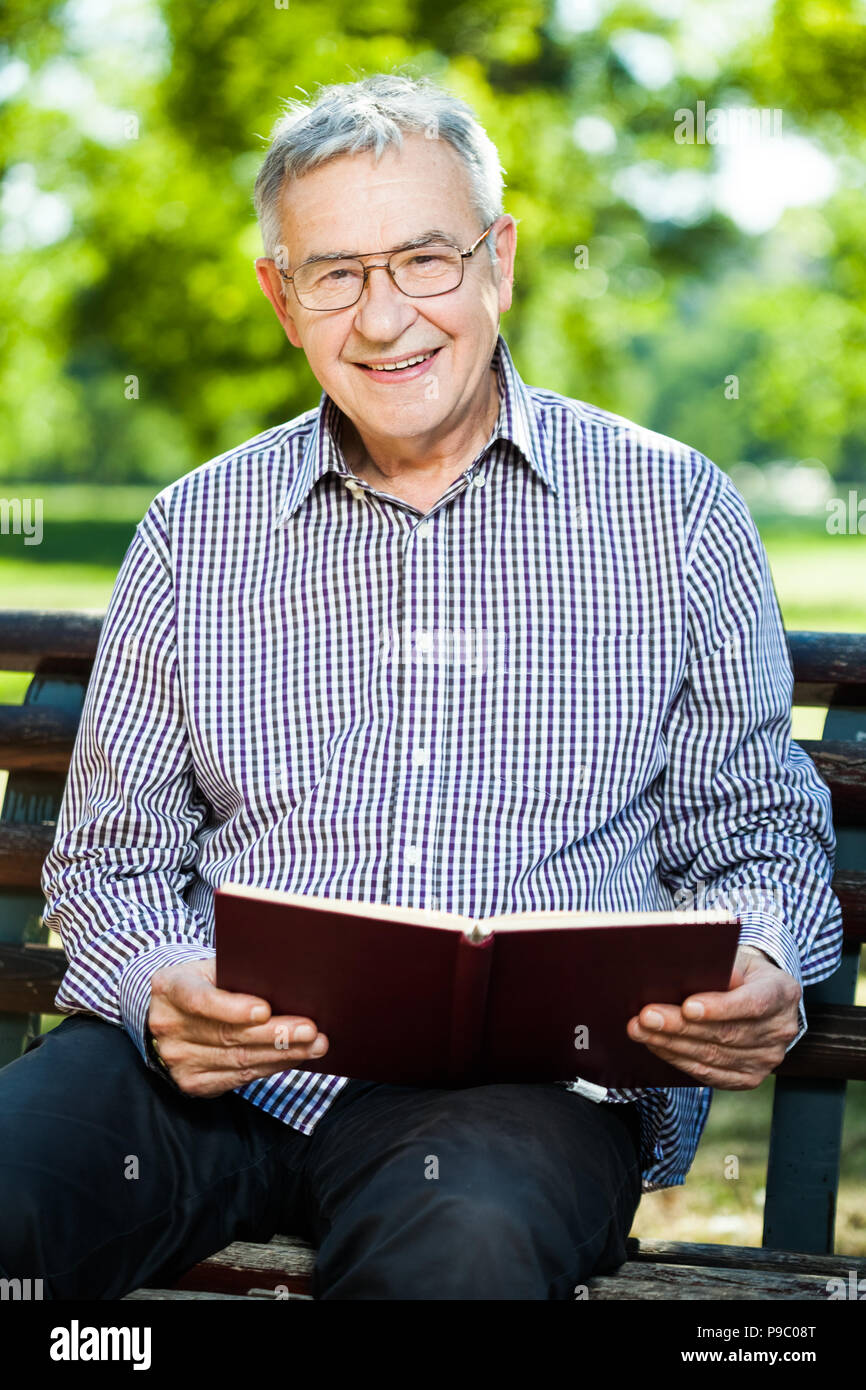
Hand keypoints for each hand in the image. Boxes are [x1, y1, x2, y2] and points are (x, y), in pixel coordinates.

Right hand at [147, 957, 328, 1097]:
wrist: (175, 1011)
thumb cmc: (207, 982)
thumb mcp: (212, 967)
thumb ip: (238, 971)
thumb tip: (287, 975)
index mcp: (169, 987)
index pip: (200, 999)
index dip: (233, 1007)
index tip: (265, 1009)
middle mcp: (167, 1025)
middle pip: (226, 1034)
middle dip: (274, 1033)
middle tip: (310, 1030)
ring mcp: (176, 1058)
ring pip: (237, 1059)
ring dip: (281, 1054)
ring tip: (314, 1045)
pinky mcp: (190, 1082)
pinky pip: (237, 1078)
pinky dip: (269, 1067)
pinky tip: (292, 1058)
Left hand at [626, 946, 801, 1089]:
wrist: (760, 996)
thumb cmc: (740, 971)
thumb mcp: (737, 957)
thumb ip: (721, 965)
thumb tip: (688, 971)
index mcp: (783, 992)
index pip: (753, 1004)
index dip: (720, 1007)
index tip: (687, 1006)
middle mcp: (781, 1029)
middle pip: (727, 1033)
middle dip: (681, 1026)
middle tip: (646, 1016)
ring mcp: (768, 1058)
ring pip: (714, 1056)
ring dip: (672, 1045)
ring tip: (640, 1030)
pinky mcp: (750, 1077)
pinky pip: (711, 1074)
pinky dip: (679, 1060)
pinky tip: (657, 1047)